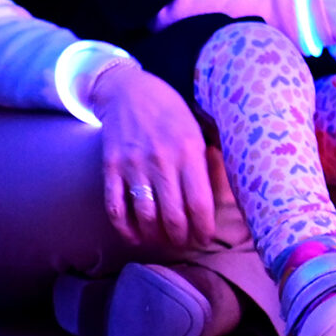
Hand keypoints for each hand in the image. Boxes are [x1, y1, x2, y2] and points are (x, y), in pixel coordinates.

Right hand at [91, 62, 219, 249]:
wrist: (128, 91)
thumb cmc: (171, 112)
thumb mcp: (198, 130)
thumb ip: (208, 161)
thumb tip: (225, 195)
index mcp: (189, 151)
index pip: (199, 202)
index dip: (204, 228)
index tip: (206, 239)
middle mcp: (162, 160)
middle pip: (173, 216)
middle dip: (182, 238)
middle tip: (187, 244)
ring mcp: (133, 165)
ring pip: (146, 216)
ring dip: (156, 237)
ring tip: (165, 242)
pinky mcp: (110, 168)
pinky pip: (115, 207)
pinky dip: (125, 229)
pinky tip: (135, 237)